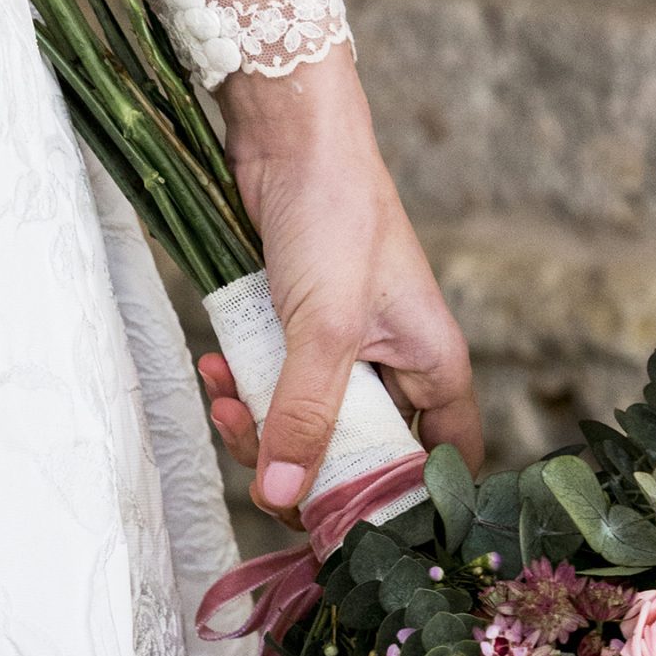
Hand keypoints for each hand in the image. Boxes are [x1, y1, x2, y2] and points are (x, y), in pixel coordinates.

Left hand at [199, 46, 482, 520]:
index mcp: (433, 369)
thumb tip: (283, 498)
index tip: (348, 524)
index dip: (406, 505)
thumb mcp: (323, 327)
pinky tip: (212, 369)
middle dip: (302, 465)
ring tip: (222, 396)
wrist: (289, 131)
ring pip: (307, 427)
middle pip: (360, 458)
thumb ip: (304, 414)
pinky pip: (274, 388)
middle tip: (258, 456)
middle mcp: (397, 368)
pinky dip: (242, 389)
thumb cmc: (334, 213)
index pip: (443, 464)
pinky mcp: (299, 333)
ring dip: (259, 426)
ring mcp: (347, 352)